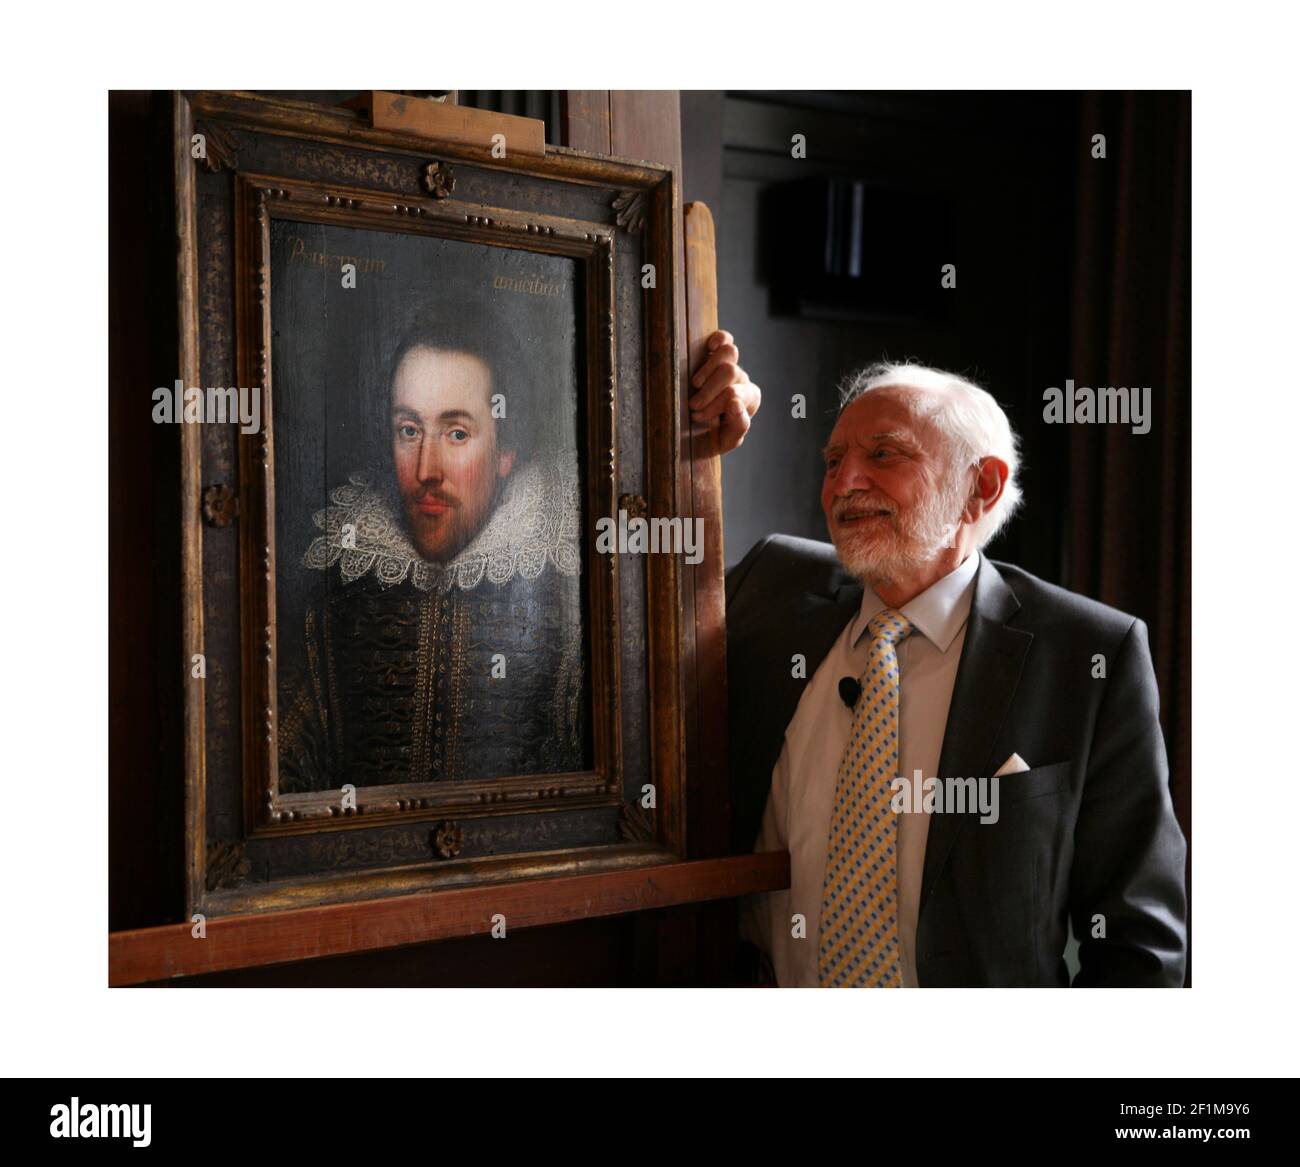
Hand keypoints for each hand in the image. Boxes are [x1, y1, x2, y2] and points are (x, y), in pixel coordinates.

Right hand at [689, 329, 760, 452]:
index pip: (735, 394)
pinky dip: (718, 340)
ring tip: (694, 385)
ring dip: (708, 369)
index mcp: (749, 399)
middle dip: (708, 391)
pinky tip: (709, 348)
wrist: (696, 433)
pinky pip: (724, 339)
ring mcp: (730, 364)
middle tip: (693, 406)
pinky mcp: (716, 354)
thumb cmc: (713, 438)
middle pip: (729, 372)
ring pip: (729, 352)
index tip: (697, 417)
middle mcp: (742, 379)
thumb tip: (735, 403)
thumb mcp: (727, 440)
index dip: (714, 405)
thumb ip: (738, 425)